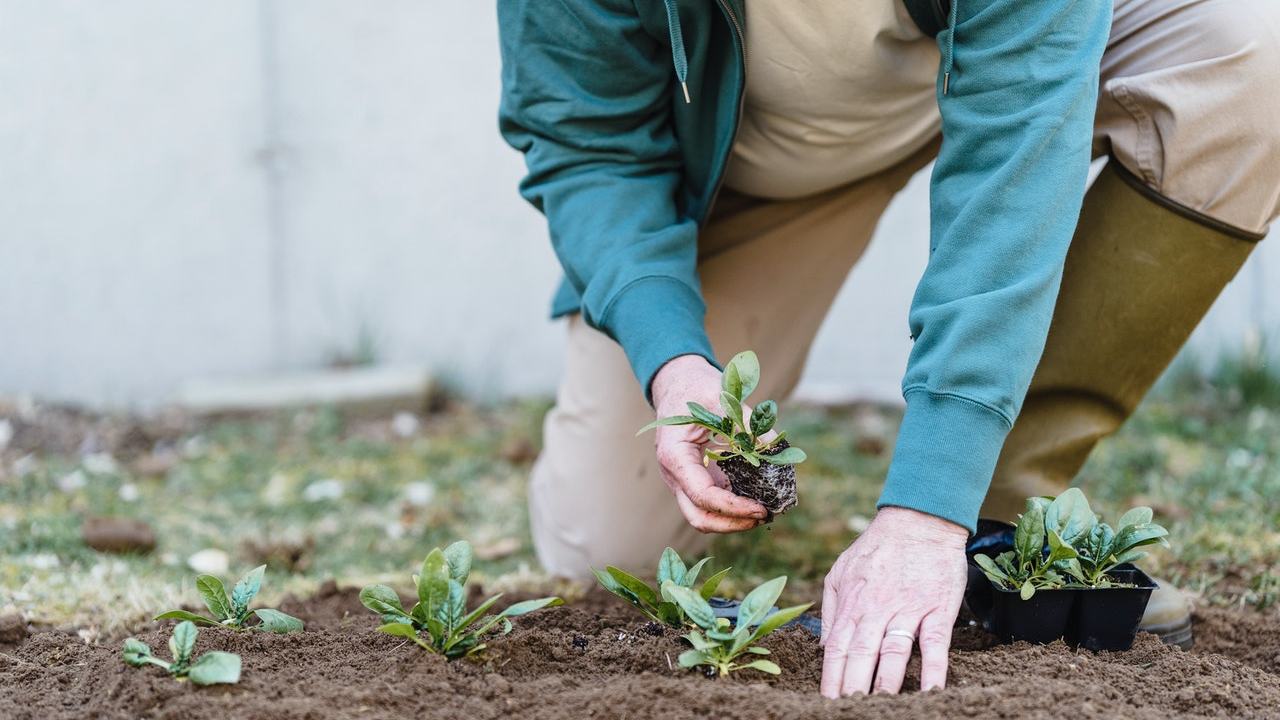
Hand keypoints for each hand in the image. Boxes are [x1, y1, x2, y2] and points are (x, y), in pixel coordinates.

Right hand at [649, 355, 768, 532]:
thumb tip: (778, 450)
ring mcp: (682, 480)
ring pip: (703, 515)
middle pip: (698, 517)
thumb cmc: (696, 388)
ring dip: (733, 520)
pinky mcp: (694, 480)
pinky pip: (711, 503)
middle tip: (764, 516)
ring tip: (764, 511)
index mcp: (675, 455)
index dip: (734, 507)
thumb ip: (749, 424)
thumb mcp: (723, 400)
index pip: (702, 495)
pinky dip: (733, 508)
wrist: (678, 384)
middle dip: (732, 524)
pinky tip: (756, 500)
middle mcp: (674, 474)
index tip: (762, 508)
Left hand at [820, 507, 967, 696]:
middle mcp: (877, 609)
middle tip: (848, 710)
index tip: (827, 702)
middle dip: (853, 688)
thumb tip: (823, 647)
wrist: (918, 519)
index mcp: (852, 603)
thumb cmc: (878, 547)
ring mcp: (908, 609)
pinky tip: (929, 692)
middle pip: (861, 656)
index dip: (831, 678)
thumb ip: (832, 610)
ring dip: (886, 684)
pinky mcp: (938, 608)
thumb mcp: (841, 571)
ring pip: (893, 653)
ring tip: (880, 707)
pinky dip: (933, 670)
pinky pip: (935, 644)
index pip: (836, 648)